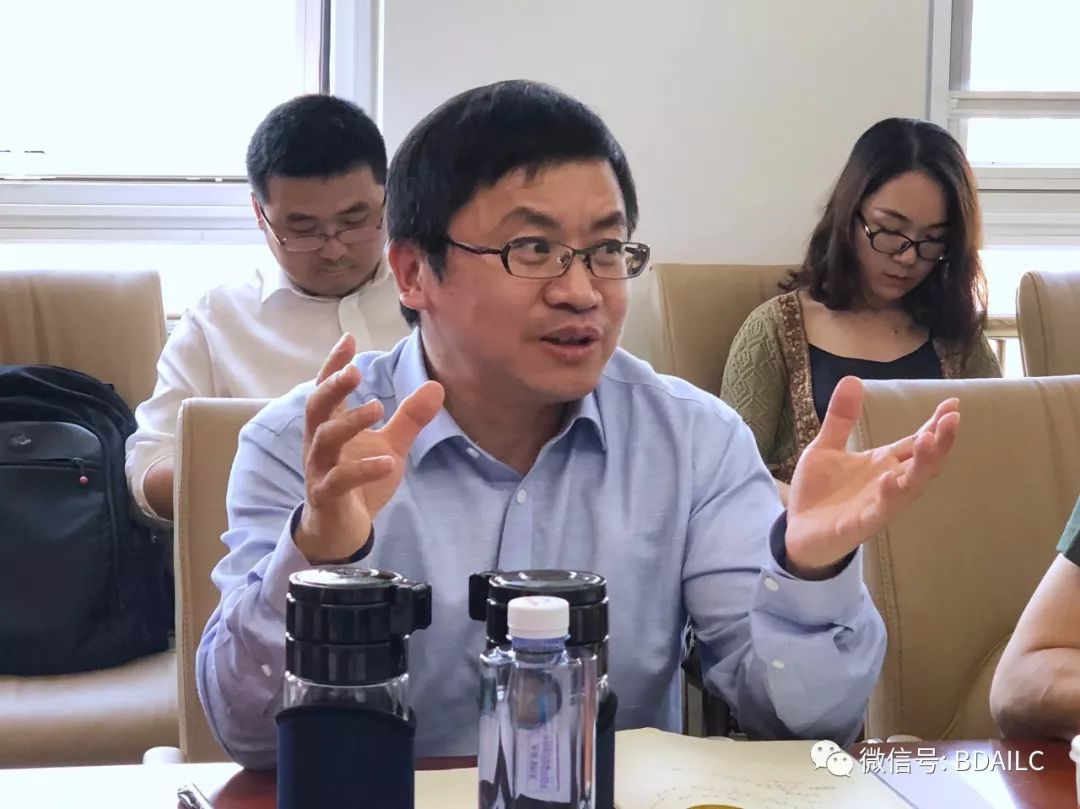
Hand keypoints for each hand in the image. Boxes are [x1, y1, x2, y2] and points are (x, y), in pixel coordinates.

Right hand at [294, 334, 443, 563]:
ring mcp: (320, 470)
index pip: (327, 389)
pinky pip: (340, 480)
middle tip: (354, 371)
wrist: (342, 530)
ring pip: (324, 440)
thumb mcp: (390, 445)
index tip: (348, 339)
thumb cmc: (360, 482)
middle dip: (332, 387)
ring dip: (350, 422)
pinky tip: (387, 462)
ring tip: (377, 408)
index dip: (334, 364)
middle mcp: (319, 444)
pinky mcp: (327, 496)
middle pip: (316, 408)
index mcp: (331, 426)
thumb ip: (410, 418)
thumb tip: (436, 386)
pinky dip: (363, 469)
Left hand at [785, 376, 959, 578]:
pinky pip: (880, 512)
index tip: (953, 403)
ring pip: (910, 488)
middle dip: (940, 442)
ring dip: (922, 465)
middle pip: (923, 463)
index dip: (935, 424)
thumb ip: (840, 418)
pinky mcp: (860, 525)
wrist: (797, 532)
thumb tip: (852, 378)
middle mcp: (888, 483)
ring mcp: (878, 505)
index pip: (916, 442)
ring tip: (928, 440)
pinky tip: (889, 478)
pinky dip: (887, 496)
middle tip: (952, 419)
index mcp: (883, 463)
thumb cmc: (819, 492)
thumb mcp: (826, 448)